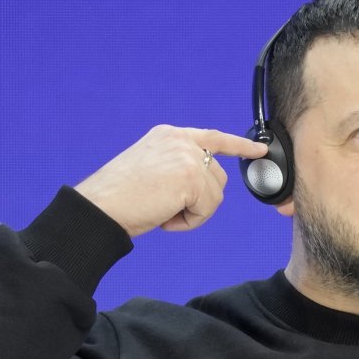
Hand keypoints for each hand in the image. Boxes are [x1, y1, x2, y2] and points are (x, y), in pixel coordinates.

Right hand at [74, 125, 267, 237]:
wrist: (100, 206)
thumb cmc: (118, 196)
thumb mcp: (151, 168)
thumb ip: (178, 167)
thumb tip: (203, 184)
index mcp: (169, 135)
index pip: (213, 137)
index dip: (238, 145)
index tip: (258, 149)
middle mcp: (181, 140)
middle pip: (217, 177)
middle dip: (200, 199)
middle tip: (166, 208)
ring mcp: (187, 158)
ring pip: (214, 196)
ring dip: (193, 212)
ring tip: (162, 211)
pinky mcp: (191, 179)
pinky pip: (207, 210)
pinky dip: (189, 222)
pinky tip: (165, 218)